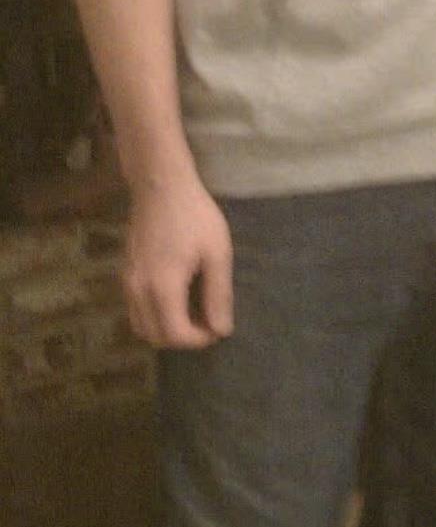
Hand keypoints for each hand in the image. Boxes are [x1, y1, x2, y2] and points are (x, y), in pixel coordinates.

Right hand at [121, 175, 233, 349]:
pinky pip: (135, 310)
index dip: (199, 340)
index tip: (218, 327)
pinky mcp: (124, 274)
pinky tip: (176, 300)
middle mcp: (138, 291)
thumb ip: (218, 294)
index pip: (176, 334)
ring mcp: (127, 283)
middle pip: (155, 337)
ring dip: (166, 330)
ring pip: (141, 326)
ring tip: (193, 313)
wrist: (161, 187)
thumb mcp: (217, 253)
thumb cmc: (195, 217)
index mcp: (163, 288)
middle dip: (183, 339)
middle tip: (207, 322)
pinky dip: (154, 317)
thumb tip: (221, 330)